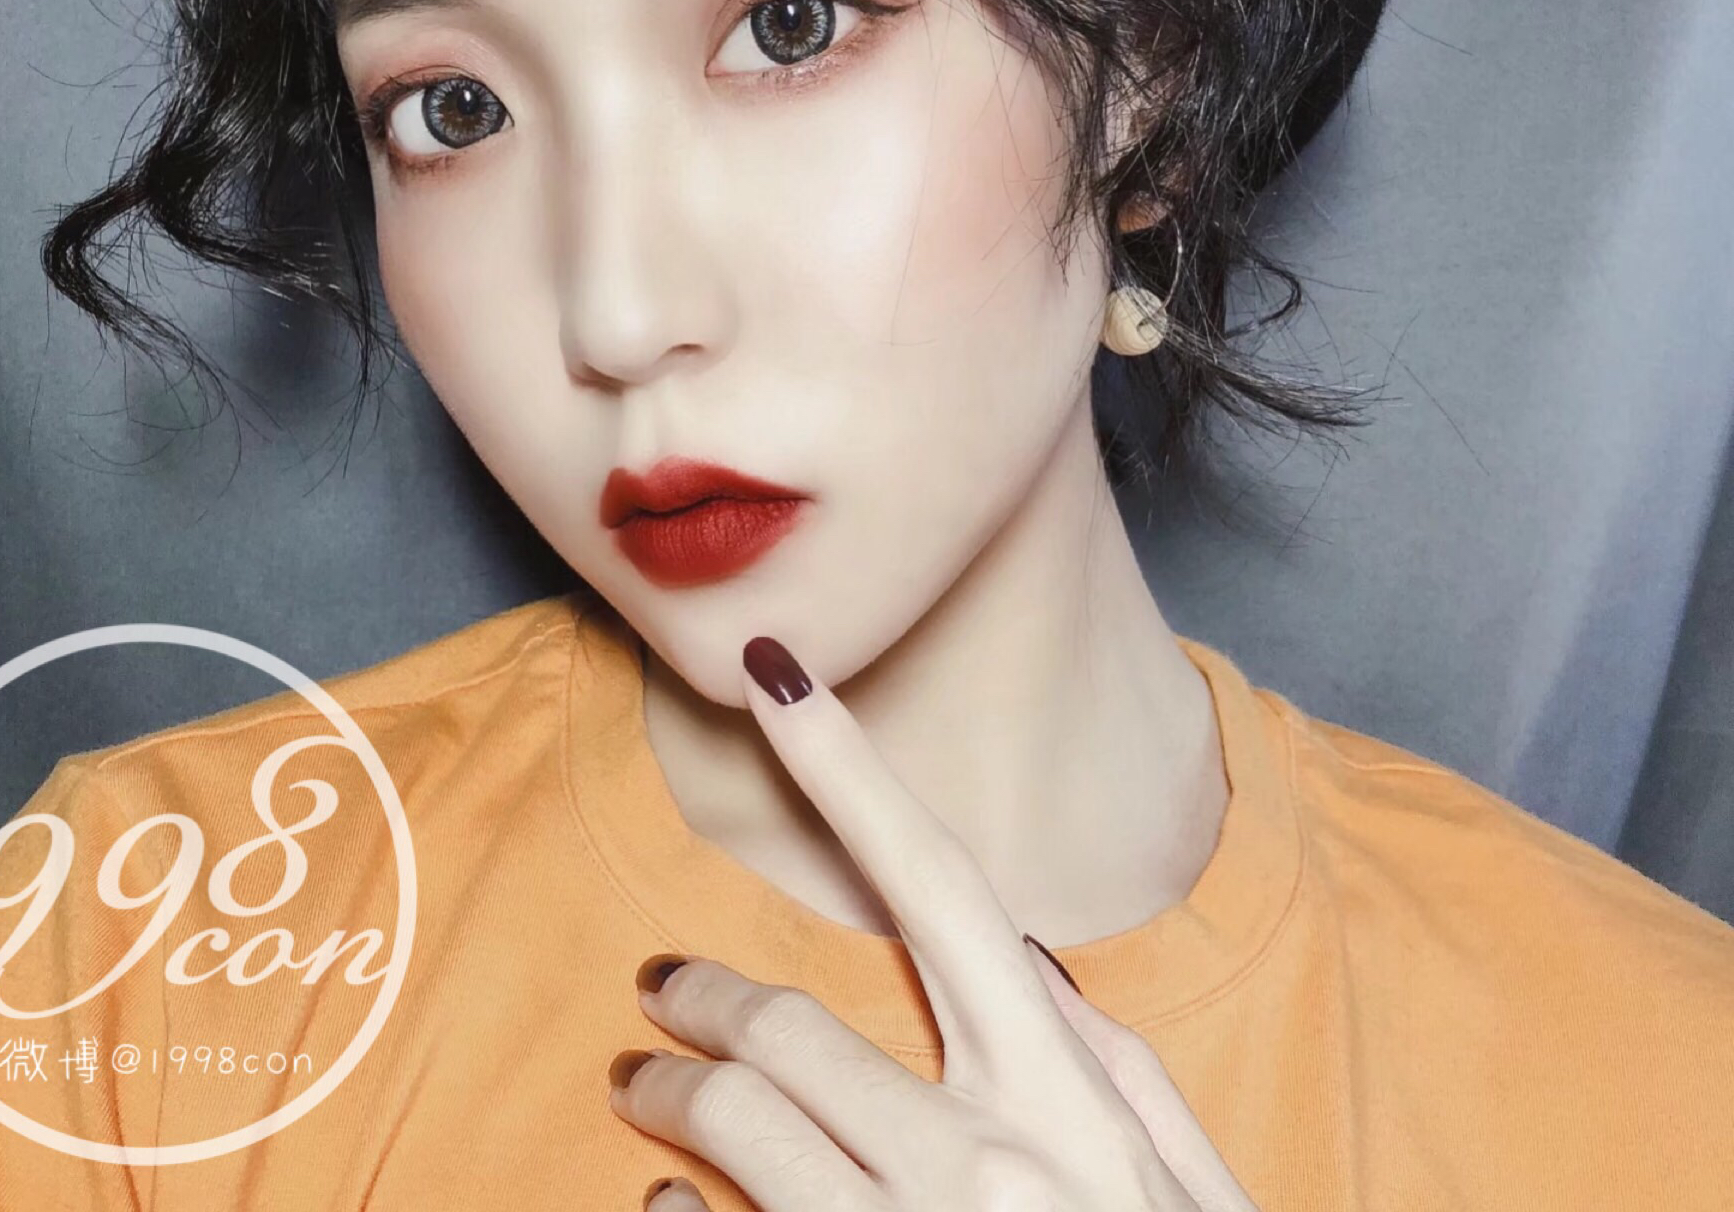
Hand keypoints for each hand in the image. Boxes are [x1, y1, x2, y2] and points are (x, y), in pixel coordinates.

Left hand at [606, 634, 1261, 1211]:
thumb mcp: (1194, 1194)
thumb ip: (1114, 1068)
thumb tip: (1024, 964)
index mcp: (1066, 1098)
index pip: (938, 884)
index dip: (847, 764)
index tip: (773, 671)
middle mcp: (981, 1167)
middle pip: (785, 1036)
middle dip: (698, 996)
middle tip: (656, 988)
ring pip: (733, 1137)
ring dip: (662, 1100)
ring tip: (636, 1092)